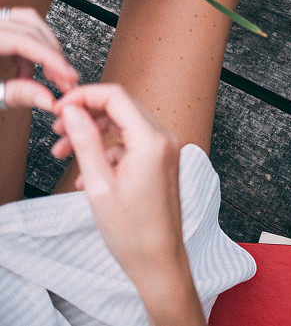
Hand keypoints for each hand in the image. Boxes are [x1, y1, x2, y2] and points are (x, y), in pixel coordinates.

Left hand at [0, 7, 78, 110]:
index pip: (23, 40)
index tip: (69, 75)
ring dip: (43, 49)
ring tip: (46, 75)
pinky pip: (16, 30)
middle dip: (52, 56)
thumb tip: (48, 98)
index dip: (50, 58)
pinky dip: (28, 50)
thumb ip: (17, 95)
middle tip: (65, 80)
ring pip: (27, 23)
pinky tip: (26, 73)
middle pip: (30, 28)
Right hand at [53, 84, 205, 325]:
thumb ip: (84, 141)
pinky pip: (132, 146)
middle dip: (86, 116)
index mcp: (152, 141)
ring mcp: (167, 152)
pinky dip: (108, 153)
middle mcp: (165, 140)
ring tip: (63, 155)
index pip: (116, 96)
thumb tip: (71, 110)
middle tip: (56, 133)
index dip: (83, 96)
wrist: (160, 261)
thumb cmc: (132, 231)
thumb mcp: (98, 184)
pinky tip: (87, 177)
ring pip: (124, 127)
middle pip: (121, 108)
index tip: (57, 108)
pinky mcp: (164, 164)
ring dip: (93, 136)